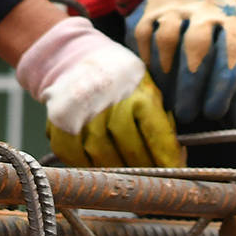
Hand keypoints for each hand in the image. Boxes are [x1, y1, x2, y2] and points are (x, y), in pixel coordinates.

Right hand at [17, 14, 181, 168]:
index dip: (166, 157)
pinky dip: (86, 166)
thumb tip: (175, 157)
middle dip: (142, 167)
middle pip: (129, 148)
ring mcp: (82, 111)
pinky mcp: (59, 121)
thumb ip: (161, 122)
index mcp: (138, 93)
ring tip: (125, 174)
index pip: (156, 133)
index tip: (172, 170)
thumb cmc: (120, 81)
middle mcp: (110, 102)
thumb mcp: (148, 92)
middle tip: (149, 176)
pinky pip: (73, 155)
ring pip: (101, 156)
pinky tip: (97, 166)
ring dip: (115, 171)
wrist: (80, 58)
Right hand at [130, 0, 235, 129]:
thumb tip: (233, 120)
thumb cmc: (215, 22)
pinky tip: (153, 81)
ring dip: (167, 75)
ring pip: (167, 39)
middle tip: (187, 114)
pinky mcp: (149, 8)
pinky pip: (144, 36)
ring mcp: (174, 5)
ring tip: (168, 101)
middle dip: (191, 85)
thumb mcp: (233, 41)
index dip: (222, 84)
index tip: (214, 112)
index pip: (231, 50)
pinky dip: (148, 62)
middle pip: (197, 45)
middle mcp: (203, 8)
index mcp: (231, 17)